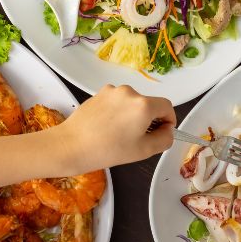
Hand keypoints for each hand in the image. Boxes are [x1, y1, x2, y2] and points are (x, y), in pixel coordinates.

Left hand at [56, 84, 174, 171]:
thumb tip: (167, 131)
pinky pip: (117, 102)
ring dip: (132, 116)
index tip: (161, 133)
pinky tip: (107, 128)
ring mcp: (112, 91)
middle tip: (138, 140)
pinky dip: (118, 112)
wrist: (71, 145)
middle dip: (148, 120)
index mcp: (143, 104)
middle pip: (149, 104)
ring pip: (132, 103)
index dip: (168, 121)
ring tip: (119, 135)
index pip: (167, 106)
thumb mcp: (144, 150)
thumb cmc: (108, 150)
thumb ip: (165, 139)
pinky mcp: (99, 93)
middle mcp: (129, 92)